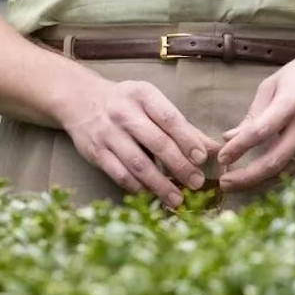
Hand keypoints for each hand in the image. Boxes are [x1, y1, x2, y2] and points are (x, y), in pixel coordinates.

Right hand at [61, 78, 217, 208]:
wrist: (81, 99)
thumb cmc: (127, 103)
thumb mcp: (153, 103)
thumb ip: (182, 126)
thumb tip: (214, 148)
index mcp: (143, 95)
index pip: (170, 119)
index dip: (187, 139)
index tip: (202, 158)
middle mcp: (124, 113)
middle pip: (156, 142)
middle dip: (179, 165)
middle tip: (197, 182)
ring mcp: (108, 133)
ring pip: (137, 163)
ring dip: (159, 184)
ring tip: (177, 198)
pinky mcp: (96, 152)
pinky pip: (119, 174)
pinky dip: (137, 187)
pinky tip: (152, 195)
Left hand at [216, 47, 294, 192]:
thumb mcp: (274, 83)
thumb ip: (253, 112)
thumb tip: (230, 136)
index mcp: (291, 103)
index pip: (260, 131)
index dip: (239, 147)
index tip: (222, 156)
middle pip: (274, 160)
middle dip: (247, 177)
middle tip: (225, 182)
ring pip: (286, 171)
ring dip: (259, 183)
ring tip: (237, 186)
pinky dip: (276, 177)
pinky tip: (259, 180)